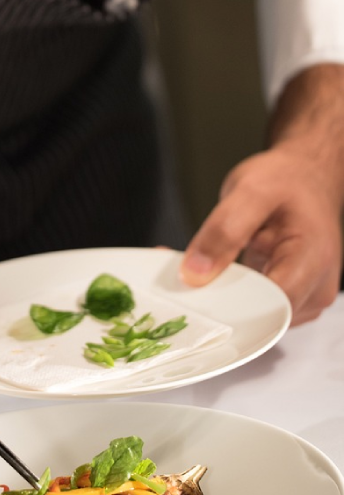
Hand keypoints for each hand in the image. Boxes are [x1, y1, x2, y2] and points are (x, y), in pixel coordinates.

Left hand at [181, 65, 343, 325]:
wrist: (303, 176)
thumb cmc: (286, 180)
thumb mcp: (250, 192)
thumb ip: (223, 231)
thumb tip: (194, 274)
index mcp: (312, 260)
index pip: (270, 307)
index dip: (229, 309)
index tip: (191, 297)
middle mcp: (314, 287)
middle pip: (261, 318)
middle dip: (217, 305)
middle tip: (178, 283)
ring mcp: (303, 297)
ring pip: (255, 318)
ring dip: (219, 301)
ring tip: (192, 273)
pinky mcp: (288, 297)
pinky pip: (254, 309)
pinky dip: (227, 296)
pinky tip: (207, 276)